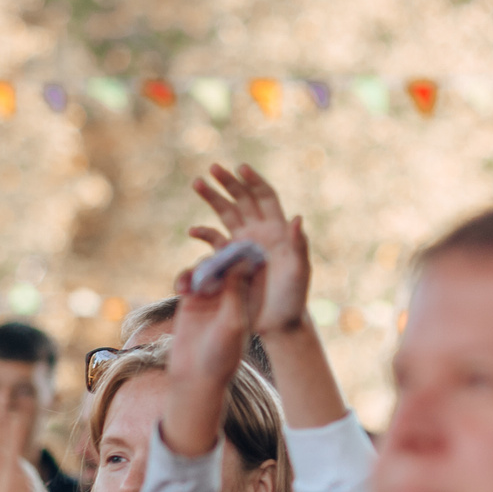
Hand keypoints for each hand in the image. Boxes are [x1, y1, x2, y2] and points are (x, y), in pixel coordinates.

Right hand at [162, 258, 259, 458]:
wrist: (196, 376)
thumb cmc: (222, 354)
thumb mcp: (233, 322)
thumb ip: (235, 293)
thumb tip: (240, 263)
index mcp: (252, 299)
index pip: (256, 268)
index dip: (249, 255)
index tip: (240, 247)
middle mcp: (233, 294)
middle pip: (230, 263)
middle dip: (220, 256)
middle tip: (213, 257)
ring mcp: (212, 296)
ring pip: (208, 268)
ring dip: (199, 269)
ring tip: (192, 282)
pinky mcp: (192, 300)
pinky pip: (189, 278)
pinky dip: (185, 278)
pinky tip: (180, 287)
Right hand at [190, 163, 311, 336]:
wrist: (278, 323)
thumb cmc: (295, 297)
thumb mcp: (299, 271)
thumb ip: (299, 245)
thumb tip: (297, 218)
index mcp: (278, 230)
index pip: (266, 198)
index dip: (254, 182)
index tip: (240, 168)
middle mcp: (259, 233)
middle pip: (242, 200)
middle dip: (228, 183)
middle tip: (213, 168)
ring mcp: (243, 245)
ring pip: (226, 215)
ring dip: (212, 198)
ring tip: (197, 183)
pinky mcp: (229, 261)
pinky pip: (214, 243)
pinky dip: (204, 234)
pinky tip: (193, 231)